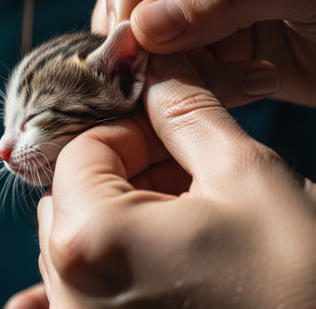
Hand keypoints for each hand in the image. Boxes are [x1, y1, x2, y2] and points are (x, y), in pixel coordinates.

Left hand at [6, 54, 315, 307]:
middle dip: (130, 170)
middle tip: (189, 173)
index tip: (172, 131)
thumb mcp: (246, 176)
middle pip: (76, 191)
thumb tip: (159, 75)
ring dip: (130, 210)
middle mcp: (69, 289)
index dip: (131, 129)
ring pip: (84, 232)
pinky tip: (166, 255)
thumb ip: (188, 112)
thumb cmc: (299, 285)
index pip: (82, 148)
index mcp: (88, 239)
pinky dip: (119, 253)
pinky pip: (86, 282)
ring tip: (193, 218)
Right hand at [92, 0, 315, 106]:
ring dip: (163, 59)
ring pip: (152, 28)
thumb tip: (147, 23)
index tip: (126, 32)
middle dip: (135, 25)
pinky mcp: (215, 44)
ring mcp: (210, 3)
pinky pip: (178, 61)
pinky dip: (189, 79)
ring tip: (196, 79)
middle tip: (139, 65)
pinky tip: (232, 87)